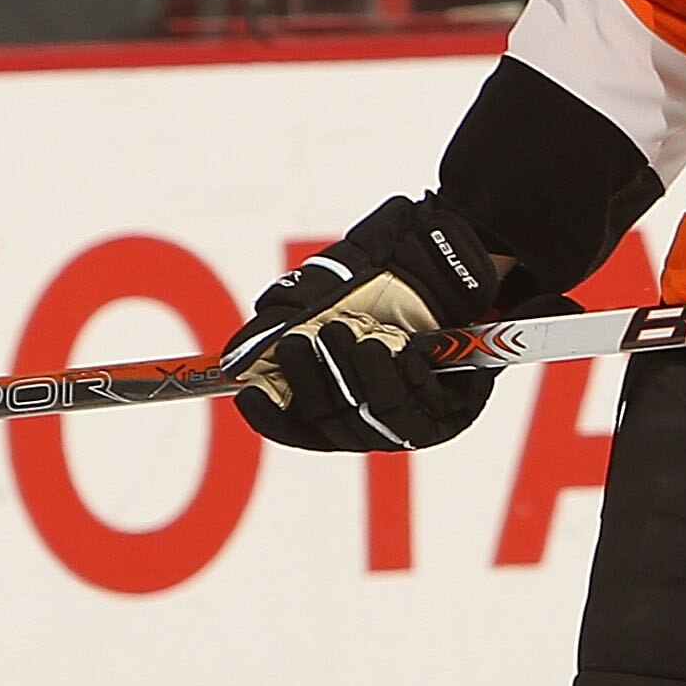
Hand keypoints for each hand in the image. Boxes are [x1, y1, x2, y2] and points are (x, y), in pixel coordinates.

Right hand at [223, 194, 505, 452]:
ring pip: (369, 422)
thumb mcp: (325, 289)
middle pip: (329, 428)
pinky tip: (388, 347)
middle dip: (309, 384)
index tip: (247, 394)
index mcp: (338, 395)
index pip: (298, 427)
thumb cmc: (384, 273)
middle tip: (299, 343)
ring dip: (351, 378)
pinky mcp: (449, 414)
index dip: (271, 417)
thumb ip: (283, 322)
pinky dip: (394, 380)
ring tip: (344, 332)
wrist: (449, 257)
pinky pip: (412, 414)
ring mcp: (409, 418)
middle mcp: (371, 414)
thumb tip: (236, 356)